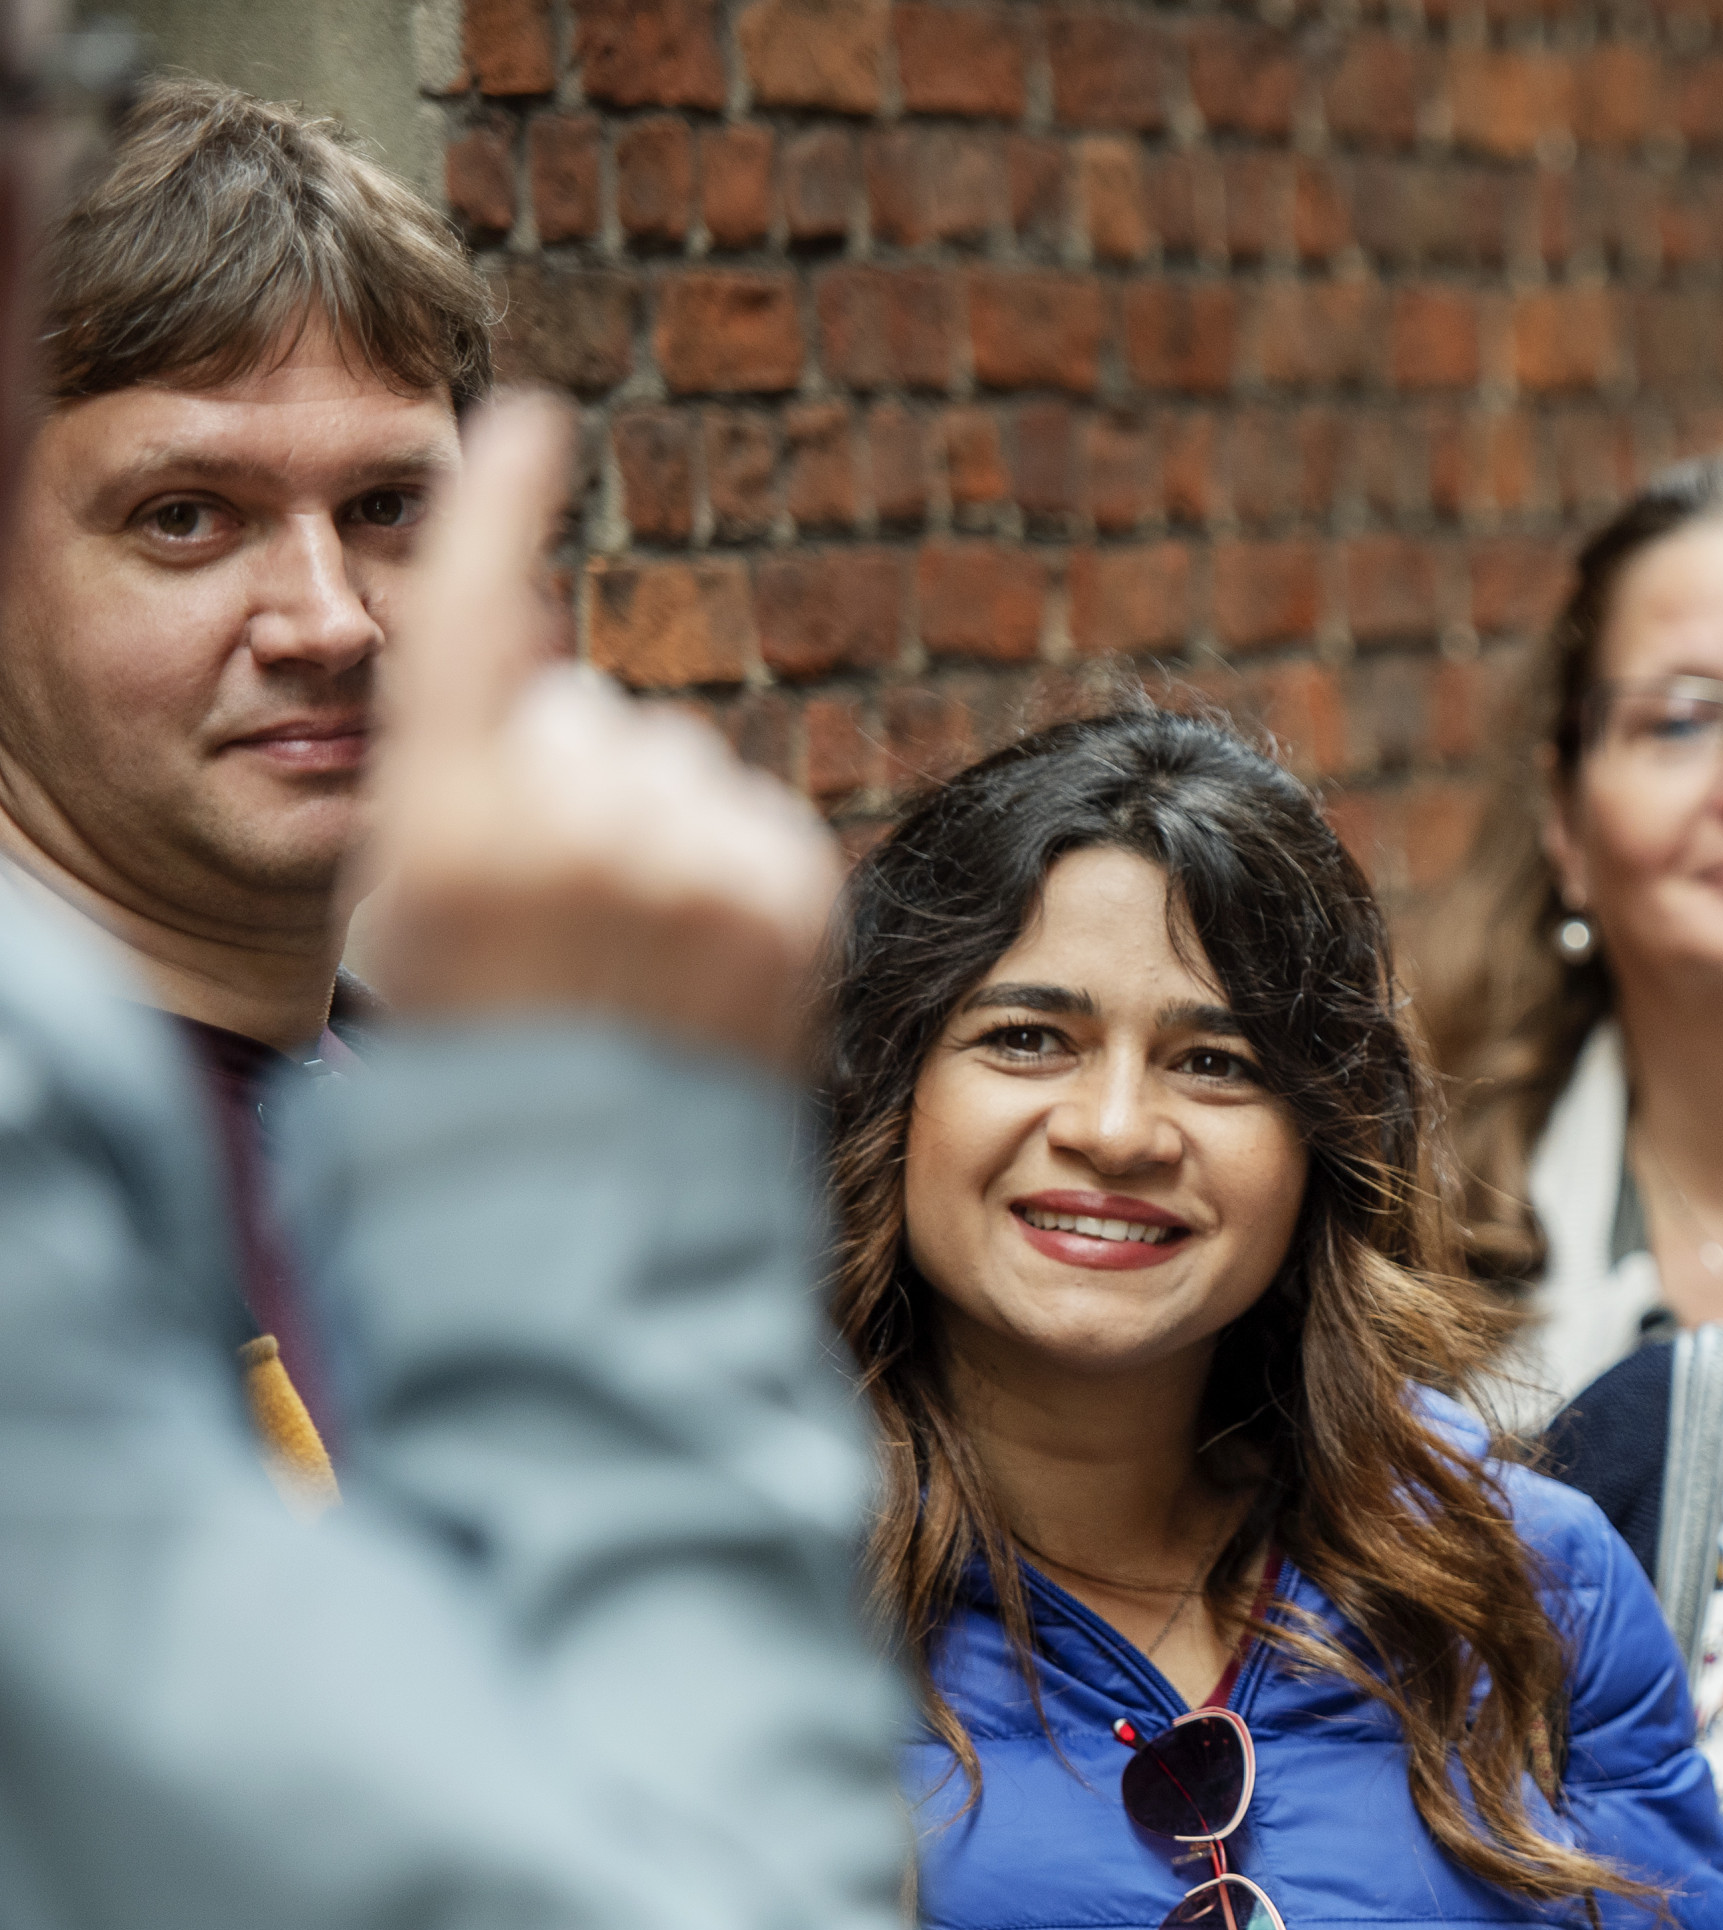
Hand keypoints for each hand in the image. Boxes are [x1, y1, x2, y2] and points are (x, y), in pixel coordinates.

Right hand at [346, 393, 839, 1072]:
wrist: (594, 1194)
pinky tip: (697, 952)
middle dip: (569, 777)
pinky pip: (747, 811)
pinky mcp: (790, 892)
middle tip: (556, 912)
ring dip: (653, 825)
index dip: (504, 509)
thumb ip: (462, 768)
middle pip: (582, 709)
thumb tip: (535, 644)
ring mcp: (695, 861)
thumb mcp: (413, 906)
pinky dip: (727, 862)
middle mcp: (578, 828)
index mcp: (451, 828)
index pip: (473, 621)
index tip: (532, 421)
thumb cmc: (483, 1050)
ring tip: (631, 950)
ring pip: (669, 760)